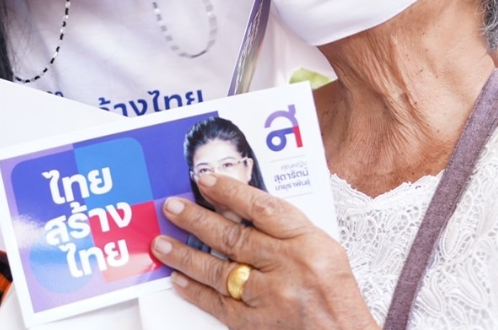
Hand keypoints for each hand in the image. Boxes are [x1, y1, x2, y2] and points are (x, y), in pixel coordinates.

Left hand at [151, 173, 376, 329]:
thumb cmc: (335, 293)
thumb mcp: (322, 247)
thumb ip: (284, 228)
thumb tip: (240, 208)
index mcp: (306, 242)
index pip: (262, 209)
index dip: (231, 192)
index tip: (206, 182)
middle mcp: (287, 266)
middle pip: (234, 237)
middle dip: (197, 220)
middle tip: (172, 208)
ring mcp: (271, 296)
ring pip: (219, 271)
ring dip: (186, 256)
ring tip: (162, 243)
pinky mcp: (258, 324)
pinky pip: (219, 305)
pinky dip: (196, 292)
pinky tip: (178, 280)